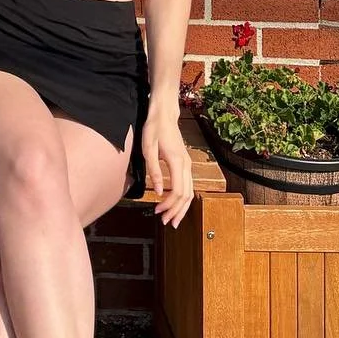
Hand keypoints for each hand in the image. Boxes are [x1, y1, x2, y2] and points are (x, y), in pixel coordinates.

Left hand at [142, 110, 193, 228]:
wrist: (164, 115)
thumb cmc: (154, 129)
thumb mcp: (148, 148)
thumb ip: (153, 170)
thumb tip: (156, 191)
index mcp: (177, 161)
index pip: (177, 191)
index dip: (168, 204)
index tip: (157, 211)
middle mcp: (186, 165)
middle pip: (187, 195)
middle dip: (177, 211)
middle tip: (166, 223)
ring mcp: (187, 164)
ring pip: (190, 192)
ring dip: (182, 208)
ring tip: (172, 219)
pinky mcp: (185, 164)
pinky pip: (188, 186)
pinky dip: (183, 199)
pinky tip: (176, 205)